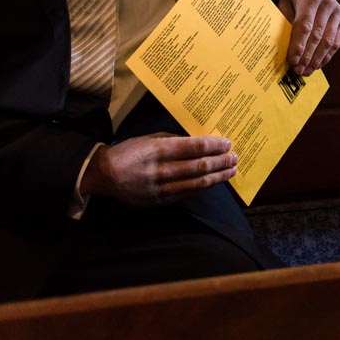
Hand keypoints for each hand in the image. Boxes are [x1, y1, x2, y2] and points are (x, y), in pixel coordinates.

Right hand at [80, 133, 236, 206]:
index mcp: (159, 150)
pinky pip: (186, 194)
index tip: (228, 143)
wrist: (104, 175)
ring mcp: (160, 188)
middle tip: (235, 157)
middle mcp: (161, 170)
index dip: (214, 146)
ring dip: (217, 177)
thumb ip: (174, 141)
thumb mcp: (150, 138)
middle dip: (220, 162)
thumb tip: (199, 142)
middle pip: (199, 166)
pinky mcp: (159, 201)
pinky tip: (213, 182)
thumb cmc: (130, 151)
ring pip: (196, 184)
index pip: (194, 148)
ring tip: (231, 171)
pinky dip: (202, 188)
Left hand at [279, 0, 339, 73]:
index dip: (299, 45)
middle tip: (299, 70)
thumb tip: (281, 51)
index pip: (305, 24)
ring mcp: (338, 11)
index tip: (293, 60)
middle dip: (307, 55)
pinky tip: (318, 64)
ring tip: (307, 71)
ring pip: (329, 40)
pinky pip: (336, 41)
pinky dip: (327, 55)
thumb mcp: (284, 5)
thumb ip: (284, 24)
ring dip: (317, 58)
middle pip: (318, 35)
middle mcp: (328, 2)